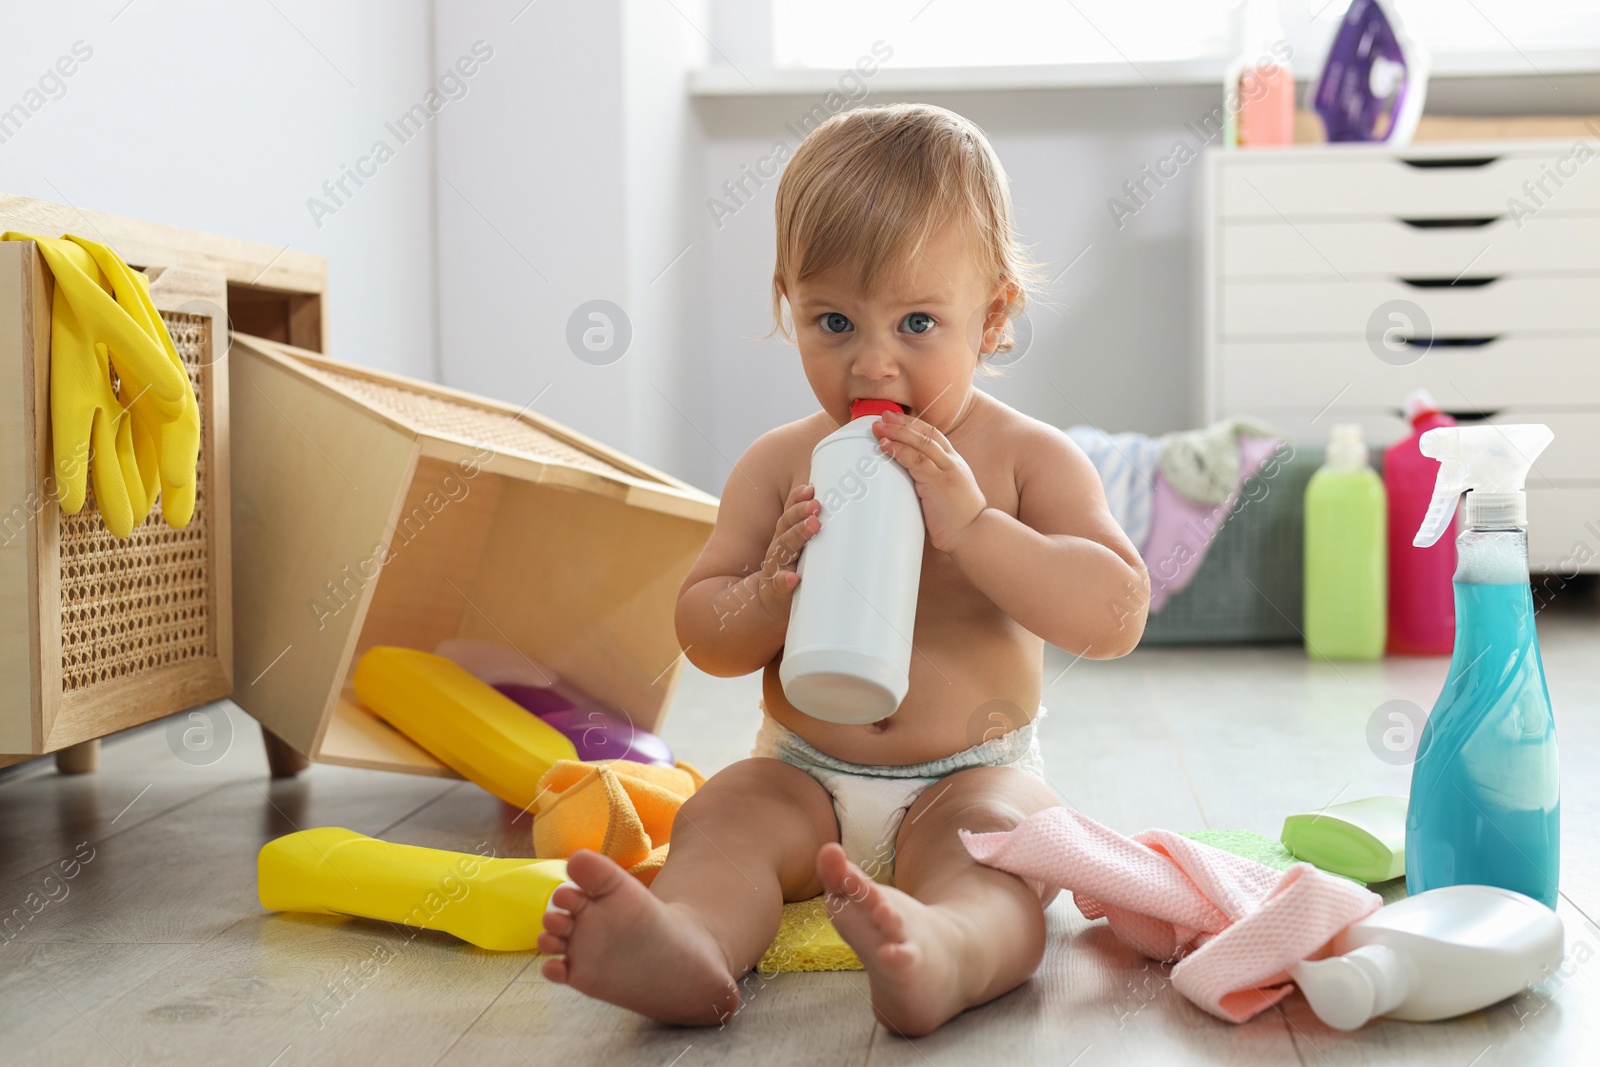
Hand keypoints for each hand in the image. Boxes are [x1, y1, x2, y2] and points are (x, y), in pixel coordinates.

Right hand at [750, 482, 819, 625]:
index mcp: (786, 538)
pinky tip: (794, 578)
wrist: (770, 603)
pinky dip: (785, 581)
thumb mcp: (805, 553)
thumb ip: (822, 537)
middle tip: (816, 505)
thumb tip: (854, 512)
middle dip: (800, 513)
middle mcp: (779, 550)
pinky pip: (780, 585)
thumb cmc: (796, 573)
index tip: (810, 489)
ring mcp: (777, 569)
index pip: (789, 515)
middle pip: (786, 527)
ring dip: (798, 536)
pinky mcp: (778, 591)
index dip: (797, 500)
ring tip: (813, 525)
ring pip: (783, 550)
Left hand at [872, 410, 986, 552]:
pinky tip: (885, 445)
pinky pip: (916, 460)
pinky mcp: (939, 481)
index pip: (934, 436)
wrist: (973, 534)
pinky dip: (899, 450)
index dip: (914, 425)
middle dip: (903, 422)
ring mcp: (947, 470)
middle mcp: (952, 462)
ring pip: (920, 442)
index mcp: (954, 464)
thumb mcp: (945, 495)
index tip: (897, 419)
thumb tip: (906, 485)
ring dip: (897, 432)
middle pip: (926, 433)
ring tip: (879, 427)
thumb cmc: (958, 521)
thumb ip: (929, 484)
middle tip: (883, 415)